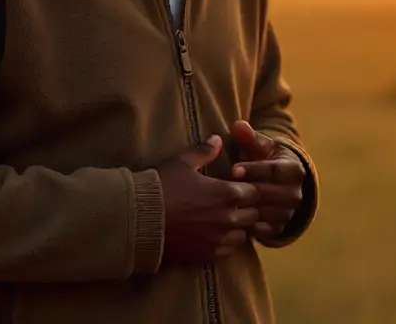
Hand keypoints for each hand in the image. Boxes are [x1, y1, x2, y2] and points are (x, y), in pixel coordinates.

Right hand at [157, 135, 260, 263]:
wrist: (140, 220)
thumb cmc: (162, 187)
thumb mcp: (182, 163)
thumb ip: (205, 151)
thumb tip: (217, 139)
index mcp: (227, 194)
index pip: (255, 192)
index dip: (248, 189)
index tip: (237, 187)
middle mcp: (229, 218)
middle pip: (253, 215)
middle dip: (246, 209)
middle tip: (232, 205)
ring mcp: (219, 239)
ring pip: (243, 236)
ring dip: (237, 228)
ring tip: (224, 222)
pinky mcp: (207, 255)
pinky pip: (228, 252)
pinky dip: (225, 245)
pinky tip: (213, 236)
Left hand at [229, 120, 305, 241]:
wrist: (280, 185)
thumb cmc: (265, 160)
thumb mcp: (260, 147)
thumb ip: (249, 137)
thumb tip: (237, 125)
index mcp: (293, 170)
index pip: (274, 170)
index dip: (253, 170)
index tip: (233, 169)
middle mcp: (295, 193)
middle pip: (268, 193)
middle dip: (245, 191)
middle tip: (223, 190)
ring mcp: (288, 213)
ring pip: (264, 213)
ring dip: (244, 210)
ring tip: (223, 206)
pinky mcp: (279, 228)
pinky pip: (263, 231)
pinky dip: (247, 227)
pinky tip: (230, 221)